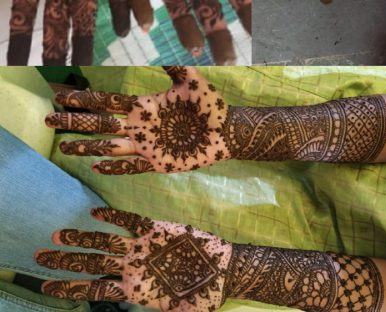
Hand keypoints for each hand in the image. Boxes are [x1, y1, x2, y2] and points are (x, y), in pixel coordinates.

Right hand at [0, 0, 128, 64]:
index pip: (26, 13)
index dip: (22, 40)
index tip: (16, 67)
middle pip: (58, 20)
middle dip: (57, 48)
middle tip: (60, 77)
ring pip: (87, 9)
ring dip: (88, 36)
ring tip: (90, 63)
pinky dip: (123, 6)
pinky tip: (127, 30)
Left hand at [37, 207, 231, 310]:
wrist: (224, 270)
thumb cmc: (203, 295)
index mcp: (135, 289)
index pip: (94, 289)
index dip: (68, 288)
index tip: (46, 285)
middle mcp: (134, 267)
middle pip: (91, 263)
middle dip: (64, 261)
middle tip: (38, 256)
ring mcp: (143, 248)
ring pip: (105, 243)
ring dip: (81, 240)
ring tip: (57, 236)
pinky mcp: (157, 230)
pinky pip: (131, 222)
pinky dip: (113, 218)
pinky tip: (96, 213)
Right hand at [46, 66, 230, 173]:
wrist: (228, 131)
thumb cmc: (211, 106)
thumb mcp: (192, 80)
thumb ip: (174, 65)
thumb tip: (160, 44)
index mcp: (145, 106)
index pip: (108, 102)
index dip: (85, 99)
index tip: (62, 94)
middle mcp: (140, 126)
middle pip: (101, 124)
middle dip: (75, 122)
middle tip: (49, 119)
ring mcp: (147, 145)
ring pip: (110, 147)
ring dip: (87, 147)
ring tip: (64, 148)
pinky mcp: (158, 162)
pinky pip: (132, 166)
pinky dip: (115, 167)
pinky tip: (97, 167)